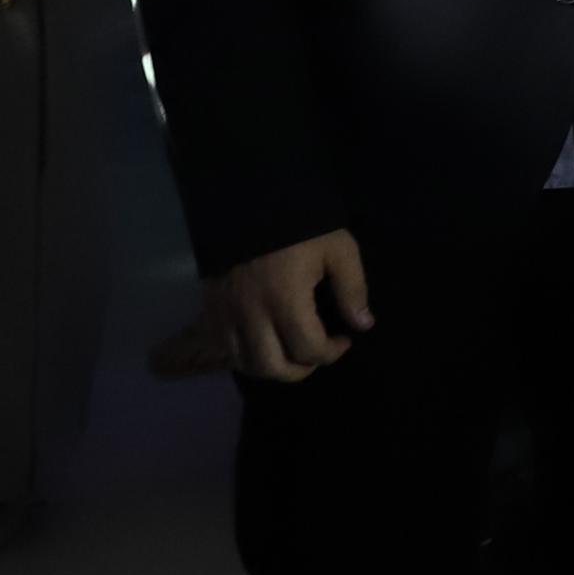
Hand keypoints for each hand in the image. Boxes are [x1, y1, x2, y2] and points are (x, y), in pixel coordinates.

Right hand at [206, 230, 371, 381]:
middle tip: (318, 354)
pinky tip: (265, 345)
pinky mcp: (211, 310)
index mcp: (285, 299)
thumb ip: (353, 288)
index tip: (345, 339)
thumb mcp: (338, 249)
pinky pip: (225, 350)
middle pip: (272, 366)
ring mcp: (225, 315)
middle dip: (301, 370)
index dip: (332, 352)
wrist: (249, 205)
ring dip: (272, 367)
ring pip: (245, 363)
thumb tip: (362, 324)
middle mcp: (250, 314)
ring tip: (293, 353)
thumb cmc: (300, 227)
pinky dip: (246, 357)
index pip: (308, 348)